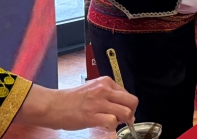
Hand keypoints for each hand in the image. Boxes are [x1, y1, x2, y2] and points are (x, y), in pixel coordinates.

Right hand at [17, 76, 137, 130]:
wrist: (52, 105)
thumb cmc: (72, 100)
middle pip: (132, 101)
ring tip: (111, 122)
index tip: (124, 113)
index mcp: (106, 82)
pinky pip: (112, 121)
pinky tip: (103, 126)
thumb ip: (109, 96)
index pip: (128, 94)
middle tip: (123, 119)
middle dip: (130, 113)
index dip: (128, 106)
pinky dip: (111, 127)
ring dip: (121, 121)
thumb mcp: (94, 90)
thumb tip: (125, 109)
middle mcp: (104, 90)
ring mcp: (98, 102)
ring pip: (125, 112)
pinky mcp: (91, 115)